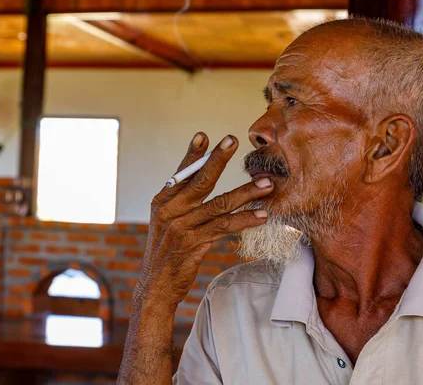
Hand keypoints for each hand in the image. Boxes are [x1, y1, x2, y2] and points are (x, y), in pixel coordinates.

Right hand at [135, 132, 272, 309]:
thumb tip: (200, 180)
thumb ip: (182, 202)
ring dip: (245, 193)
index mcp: (163, 201)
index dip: (193, 154)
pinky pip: (224, 228)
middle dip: (218, 159)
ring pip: (218, 204)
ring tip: (267, 185)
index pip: (181, 172)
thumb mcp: (168, 223)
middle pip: (200, 181)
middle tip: (233, 140)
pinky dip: (244, 220)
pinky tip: (261, 216)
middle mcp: (170, 211)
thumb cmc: (167, 252)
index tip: (204, 135)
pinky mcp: (193, 244)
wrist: (155, 287)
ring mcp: (181, 227)